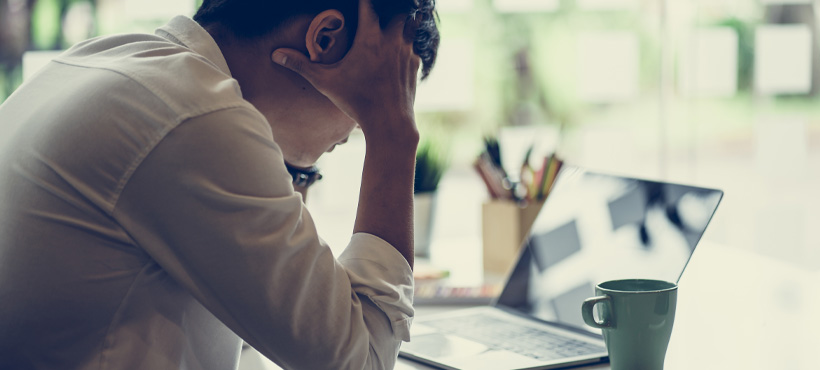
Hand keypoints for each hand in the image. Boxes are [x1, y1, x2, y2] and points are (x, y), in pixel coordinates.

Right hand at [272, 0, 420, 142]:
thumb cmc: (357, 101)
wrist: (389, 122)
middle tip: (377, 17)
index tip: (360, 1)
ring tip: (388, 32)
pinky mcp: (415, 65)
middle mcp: (392, 39)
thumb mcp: (326, 82)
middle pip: (398, 11)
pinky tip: (396, 56)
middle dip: (389, 11)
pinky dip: (406, 47)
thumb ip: (302, 65)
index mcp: (370, 37)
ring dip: (401, 26)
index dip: (364, 0)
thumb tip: (276, 55)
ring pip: (410, 27)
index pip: (369, 4)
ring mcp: (407, 51)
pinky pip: (413, 48)